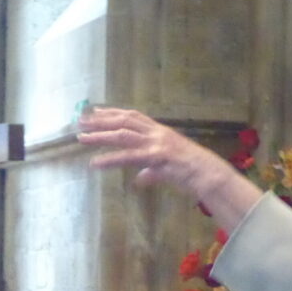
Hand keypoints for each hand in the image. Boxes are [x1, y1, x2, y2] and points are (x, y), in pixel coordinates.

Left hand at [77, 107, 261, 233]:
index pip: (134, 117)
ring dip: (101, 136)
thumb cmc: (194, 172)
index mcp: (161, 132)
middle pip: (124, 122)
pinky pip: (129, 157)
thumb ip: (152, 171)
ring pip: (123, 136)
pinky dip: (110, 160)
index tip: (97, 111)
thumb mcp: (170, 168)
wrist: (210, 175)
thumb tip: (140, 179)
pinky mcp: (156, 157)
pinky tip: (96, 163)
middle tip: (82, 122)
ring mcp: (157, 144)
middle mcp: (157, 134)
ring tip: (83, 139)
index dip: (114, 112)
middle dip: (102, 121)